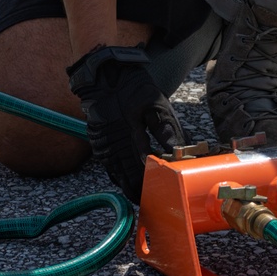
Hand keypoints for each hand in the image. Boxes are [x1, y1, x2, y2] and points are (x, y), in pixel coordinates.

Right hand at [67, 46, 185, 200]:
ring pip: (116, 174)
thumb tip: (180, 151)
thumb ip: (167, 129)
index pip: (140, 168)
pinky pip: (108, 166)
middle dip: (140, 190)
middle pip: (127, 176)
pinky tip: (126, 180)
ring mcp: (102, 144)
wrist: (106, 74)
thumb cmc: (133, 88)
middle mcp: (112, 143)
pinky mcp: (97, 142)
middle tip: (152, 201)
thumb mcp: (155, 104)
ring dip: (128, 185)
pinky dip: (118, 175)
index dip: (150, 184)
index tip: (161, 194)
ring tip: (141, 195)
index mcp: (128, 134)